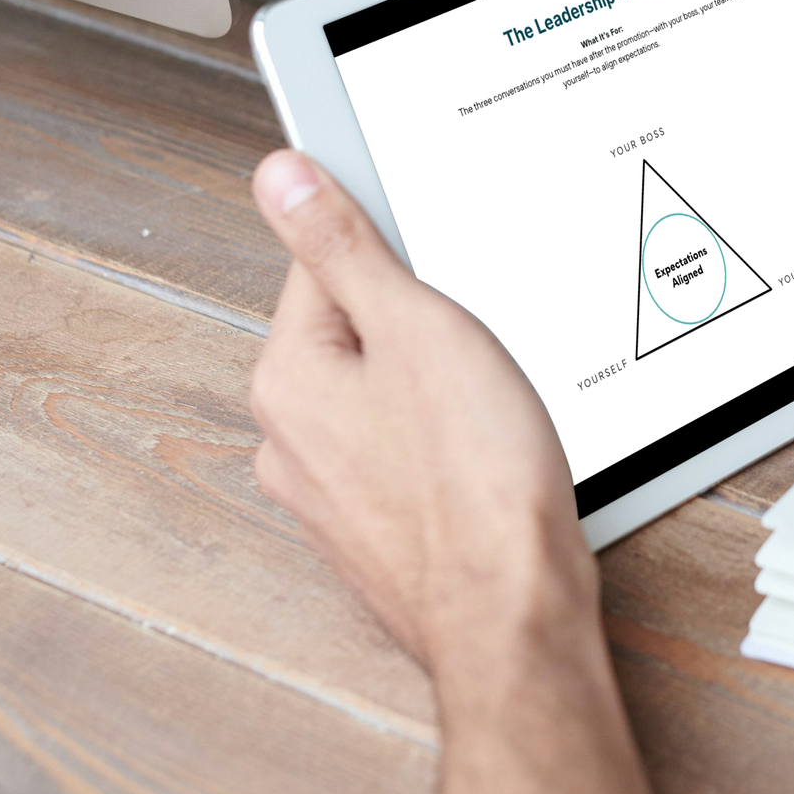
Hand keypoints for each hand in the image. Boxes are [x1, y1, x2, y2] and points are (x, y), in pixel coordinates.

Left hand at [247, 151, 667, 793]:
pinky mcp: (376, 532)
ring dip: (438, 391)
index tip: (433, 265)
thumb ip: (344, 245)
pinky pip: (408, 456)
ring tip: (487, 413)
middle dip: (420, 331)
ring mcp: (331, 495)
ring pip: (386, 399)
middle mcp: (290, 441)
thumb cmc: (475, 487)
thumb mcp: (417, 327)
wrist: (513, 616)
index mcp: (286, 379)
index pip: (323, 265)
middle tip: (473, 352)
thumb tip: (281, 177)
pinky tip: (486, 459)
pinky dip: (447, 448)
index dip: (394, 256)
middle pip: (356, 333)